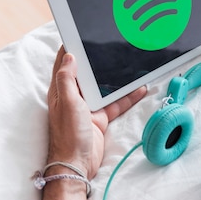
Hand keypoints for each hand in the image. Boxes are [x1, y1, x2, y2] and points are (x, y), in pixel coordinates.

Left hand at [46, 46, 146, 177]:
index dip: (70, 49)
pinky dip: (127, 97)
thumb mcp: (67, 102)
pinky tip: (140, 89)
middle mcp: (73, 97)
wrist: (77, 165)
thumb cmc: (68, 134)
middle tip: (110, 46)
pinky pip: (116, 103)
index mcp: (60, 91)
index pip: (63, 64)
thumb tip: (69, 55)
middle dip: (97, 61)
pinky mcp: (100, 118)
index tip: (79, 34)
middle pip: (86, 74)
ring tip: (129, 64)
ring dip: (115, 78)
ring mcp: (87, 108)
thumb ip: (67, 78)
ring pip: (103, 87)